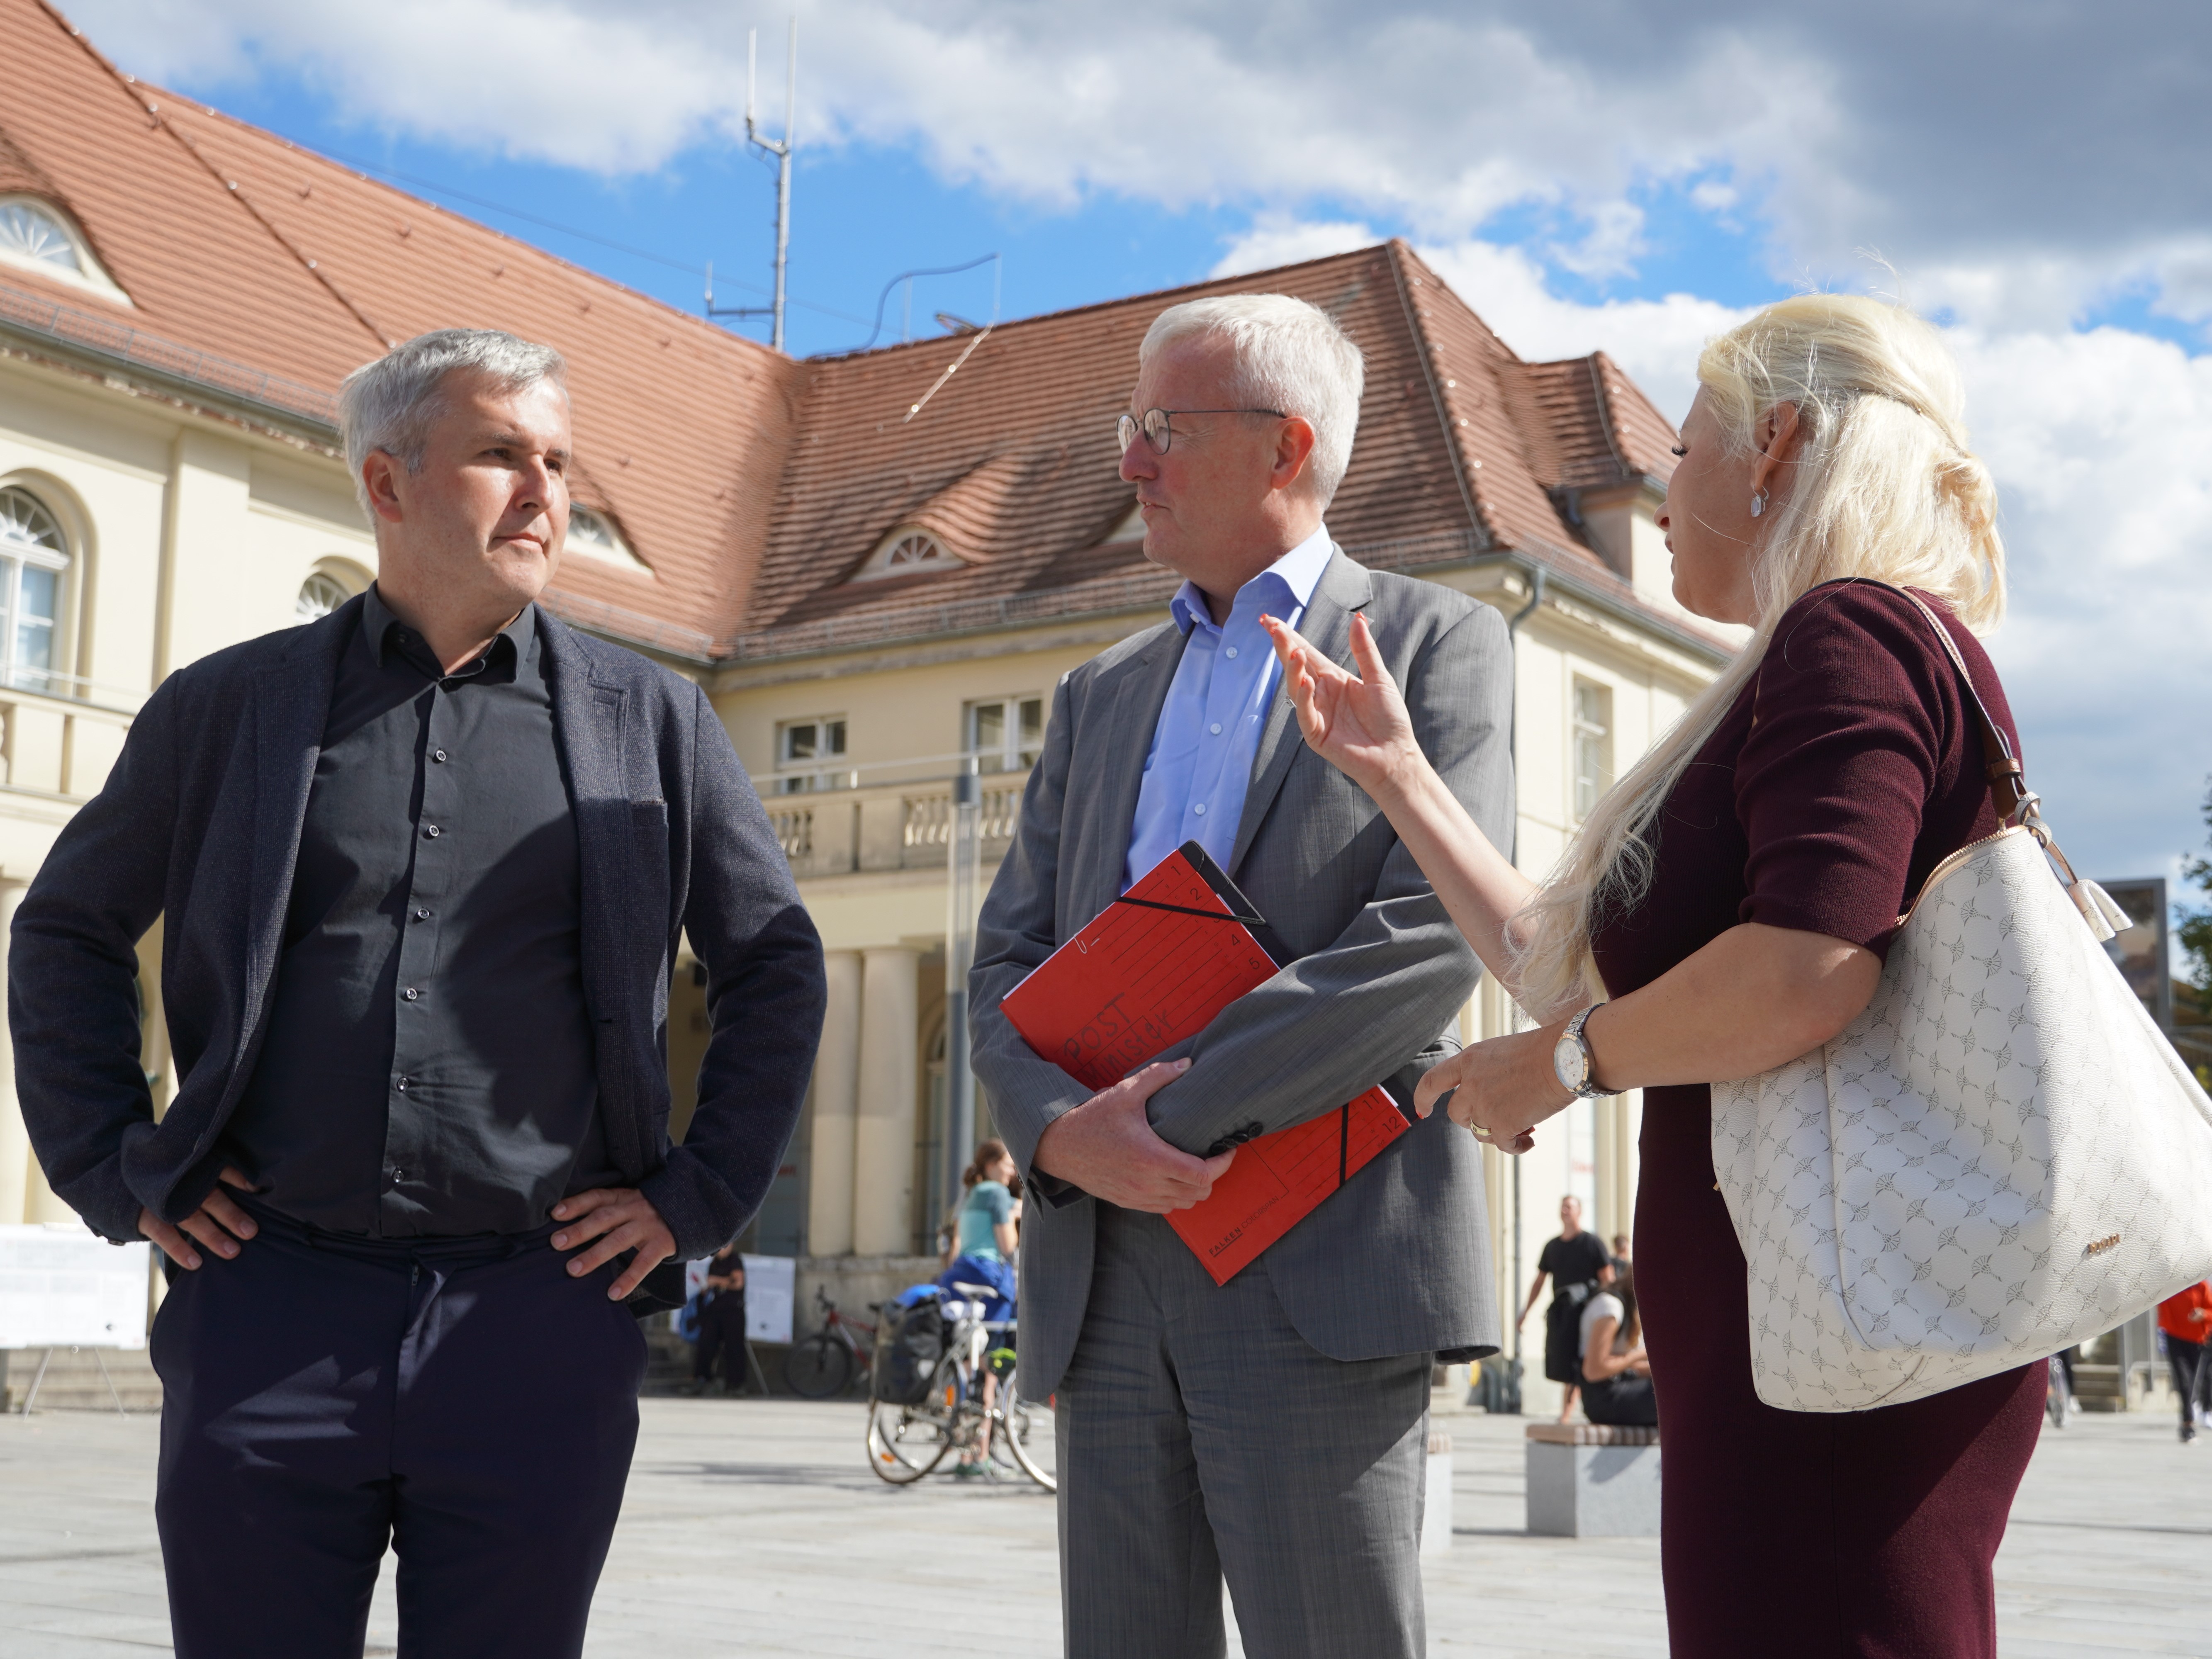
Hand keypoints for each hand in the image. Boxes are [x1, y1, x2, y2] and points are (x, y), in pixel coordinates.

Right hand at [139, 1167, 257, 1269]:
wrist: (120, 1183)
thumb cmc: (171, 1181)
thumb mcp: (190, 1171)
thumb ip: (216, 1176)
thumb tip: (254, 1189)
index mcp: (195, 1168)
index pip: (220, 1169)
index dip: (238, 1178)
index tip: (256, 1190)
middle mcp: (180, 1183)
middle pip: (210, 1198)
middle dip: (230, 1215)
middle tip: (251, 1232)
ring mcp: (162, 1200)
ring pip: (191, 1218)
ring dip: (211, 1235)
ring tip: (232, 1252)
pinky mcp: (146, 1216)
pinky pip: (164, 1234)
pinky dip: (179, 1249)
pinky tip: (196, 1263)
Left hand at [552, 1187, 677, 1299]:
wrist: (692, 1210)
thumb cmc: (651, 1210)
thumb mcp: (630, 1202)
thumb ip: (607, 1211)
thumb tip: (568, 1226)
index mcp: (624, 1197)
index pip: (597, 1197)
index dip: (576, 1204)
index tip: (554, 1214)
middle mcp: (635, 1209)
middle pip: (603, 1218)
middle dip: (579, 1230)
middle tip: (556, 1243)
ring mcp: (649, 1226)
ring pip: (619, 1239)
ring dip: (595, 1255)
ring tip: (573, 1270)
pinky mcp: (662, 1244)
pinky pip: (643, 1263)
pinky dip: (628, 1279)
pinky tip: (613, 1293)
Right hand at [1033, 1060, 1235, 1212]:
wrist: (1057, 1145)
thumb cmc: (1092, 1118)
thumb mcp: (1125, 1092)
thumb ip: (1158, 1076)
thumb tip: (1188, 1064)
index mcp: (1151, 1158)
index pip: (1202, 1174)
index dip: (1222, 1164)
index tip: (1227, 1149)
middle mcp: (1146, 1183)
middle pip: (1198, 1193)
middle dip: (1212, 1176)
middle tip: (1212, 1156)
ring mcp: (1136, 1196)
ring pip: (1182, 1204)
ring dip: (1194, 1189)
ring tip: (1194, 1166)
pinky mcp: (1126, 1202)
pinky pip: (1162, 1209)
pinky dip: (1174, 1197)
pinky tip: (1171, 1177)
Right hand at [1260, 611, 1422, 798]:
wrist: (1395, 755)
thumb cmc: (1390, 719)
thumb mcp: (1379, 678)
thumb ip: (1364, 650)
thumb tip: (1358, 618)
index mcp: (1333, 679)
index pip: (1306, 653)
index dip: (1290, 636)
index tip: (1272, 619)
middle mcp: (1321, 693)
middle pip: (1296, 665)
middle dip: (1282, 645)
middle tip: (1270, 625)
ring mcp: (1316, 713)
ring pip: (1296, 687)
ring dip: (1293, 668)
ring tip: (1294, 651)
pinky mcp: (1316, 733)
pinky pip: (1305, 712)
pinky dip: (1304, 697)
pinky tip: (1306, 682)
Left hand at [1412, 1024, 1576, 1152]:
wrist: (1567, 1056)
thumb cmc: (1546, 1050)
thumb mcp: (1504, 1052)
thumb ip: (1488, 1072)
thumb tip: (1489, 1097)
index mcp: (1470, 1059)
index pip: (1433, 1080)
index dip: (1424, 1097)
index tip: (1423, 1110)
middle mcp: (1471, 1082)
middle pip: (1455, 1113)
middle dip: (1472, 1121)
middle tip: (1496, 1119)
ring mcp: (1485, 1104)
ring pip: (1479, 1132)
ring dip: (1497, 1134)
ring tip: (1522, 1129)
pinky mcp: (1503, 1123)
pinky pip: (1503, 1145)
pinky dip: (1516, 1147)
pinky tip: (1529, 1141)